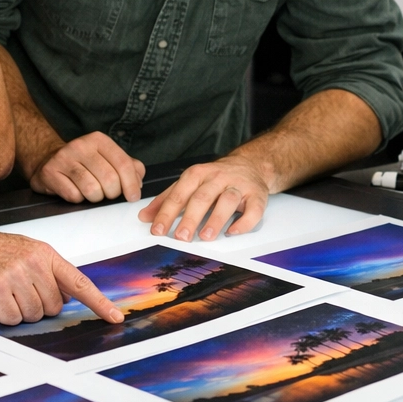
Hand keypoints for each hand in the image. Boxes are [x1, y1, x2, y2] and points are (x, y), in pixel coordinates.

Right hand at [0, 222, 122, 326]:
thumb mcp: (23, 251)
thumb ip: (47, 272)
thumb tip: (66, 298)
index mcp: (45, 253)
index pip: (79, 282)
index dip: (99, 302)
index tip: (115, 316)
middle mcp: (34, 263)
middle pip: (53, 307)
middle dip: (37, 307)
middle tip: (17, 291)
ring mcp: (15, 275)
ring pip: (32, 315)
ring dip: (18, 311)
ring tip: (2, 291)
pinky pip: (11, 318)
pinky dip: (2, 315)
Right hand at [29, 132, 145, 203]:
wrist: (49, 159)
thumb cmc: (84, 162)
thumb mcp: (107, 158)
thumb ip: (128, 166)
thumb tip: (137, 182)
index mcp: (99, 140)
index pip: (123, 164)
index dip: (131, 184)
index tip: (133, 197)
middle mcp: (81, 145)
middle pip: (109, 179)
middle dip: (112, 193)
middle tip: (108, 194)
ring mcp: (63, 158)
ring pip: (92, 190)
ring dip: (95, 198)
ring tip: (92, 192)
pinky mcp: (50, 172)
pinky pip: (74, 196)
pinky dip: (78, 199)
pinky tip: (75, 190)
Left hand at [138, 156, 268, 241]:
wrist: (250, 164)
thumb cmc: (216, 178)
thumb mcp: (189, 183)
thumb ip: (167, 199)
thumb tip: (144, 217)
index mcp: (198, 174)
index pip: (180, 194)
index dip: (167, 212)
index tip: (157, 230)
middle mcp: (218, 177)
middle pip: (203, 197)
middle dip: (190, 217)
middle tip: (180, 237)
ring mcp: (239, 185)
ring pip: (228, 200)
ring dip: (216, 219)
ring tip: (205, 236)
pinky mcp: (258, 195)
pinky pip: (253, 209)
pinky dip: (244, 222)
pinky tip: (233, 232)